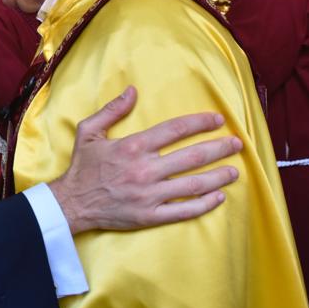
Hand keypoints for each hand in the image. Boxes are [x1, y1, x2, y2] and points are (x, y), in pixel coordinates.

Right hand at [48, 86, 240, 233]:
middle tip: (237, 144)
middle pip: (192, 156)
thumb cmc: (82, 167)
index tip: (217, 119)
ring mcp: (149, 195)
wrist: (71, 203)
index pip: (175, 130)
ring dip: (218, 176)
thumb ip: (112, 110)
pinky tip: (218, 197)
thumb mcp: (89, 131)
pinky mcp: (150, 216)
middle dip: (219, 148)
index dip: (200, 122)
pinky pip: (183, 211)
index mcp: (133, 146)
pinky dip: (204, 204)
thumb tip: (132, 91)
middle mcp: (145, 169)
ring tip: (234, 170)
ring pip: (193, 184)